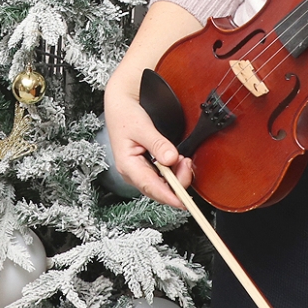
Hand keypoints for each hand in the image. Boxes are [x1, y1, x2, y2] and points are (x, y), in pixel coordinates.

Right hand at [103, 69, 195, 210]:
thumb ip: (158, 144)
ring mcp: (139, 172)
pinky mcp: (145, 168)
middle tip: (186, 163)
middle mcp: (132, 173)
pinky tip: (177, 161)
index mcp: (128, 166)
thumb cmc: (125, 115)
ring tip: (182, 159)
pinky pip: (162, 178)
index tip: (184, 202)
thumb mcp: (143, 127)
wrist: (120, 106)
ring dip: (176, 176)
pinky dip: (173, 172)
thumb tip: (171, 160)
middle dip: (177, 182)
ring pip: (162, 185)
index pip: (151, 187)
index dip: (169, 197)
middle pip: (158, 190)